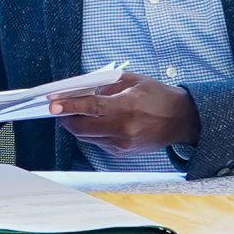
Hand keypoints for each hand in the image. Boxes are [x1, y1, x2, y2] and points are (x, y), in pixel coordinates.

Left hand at [49, 73, 198, 154]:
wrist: (181, 120)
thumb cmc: (157, 96)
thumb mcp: (132, 81)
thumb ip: (105, 84)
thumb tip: (80, 89)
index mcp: (127, 108)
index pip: (91, 107)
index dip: (69, 105)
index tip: (53, 104)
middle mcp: (124, 129)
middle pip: (82, 127)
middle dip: (66, 118)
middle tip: (58, 108)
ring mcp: (122, 144)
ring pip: (86, 137)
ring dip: (76, 125)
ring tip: (73, 113)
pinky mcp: (122, 153)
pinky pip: (97, 142)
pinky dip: (90, 132)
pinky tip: (93, 122)